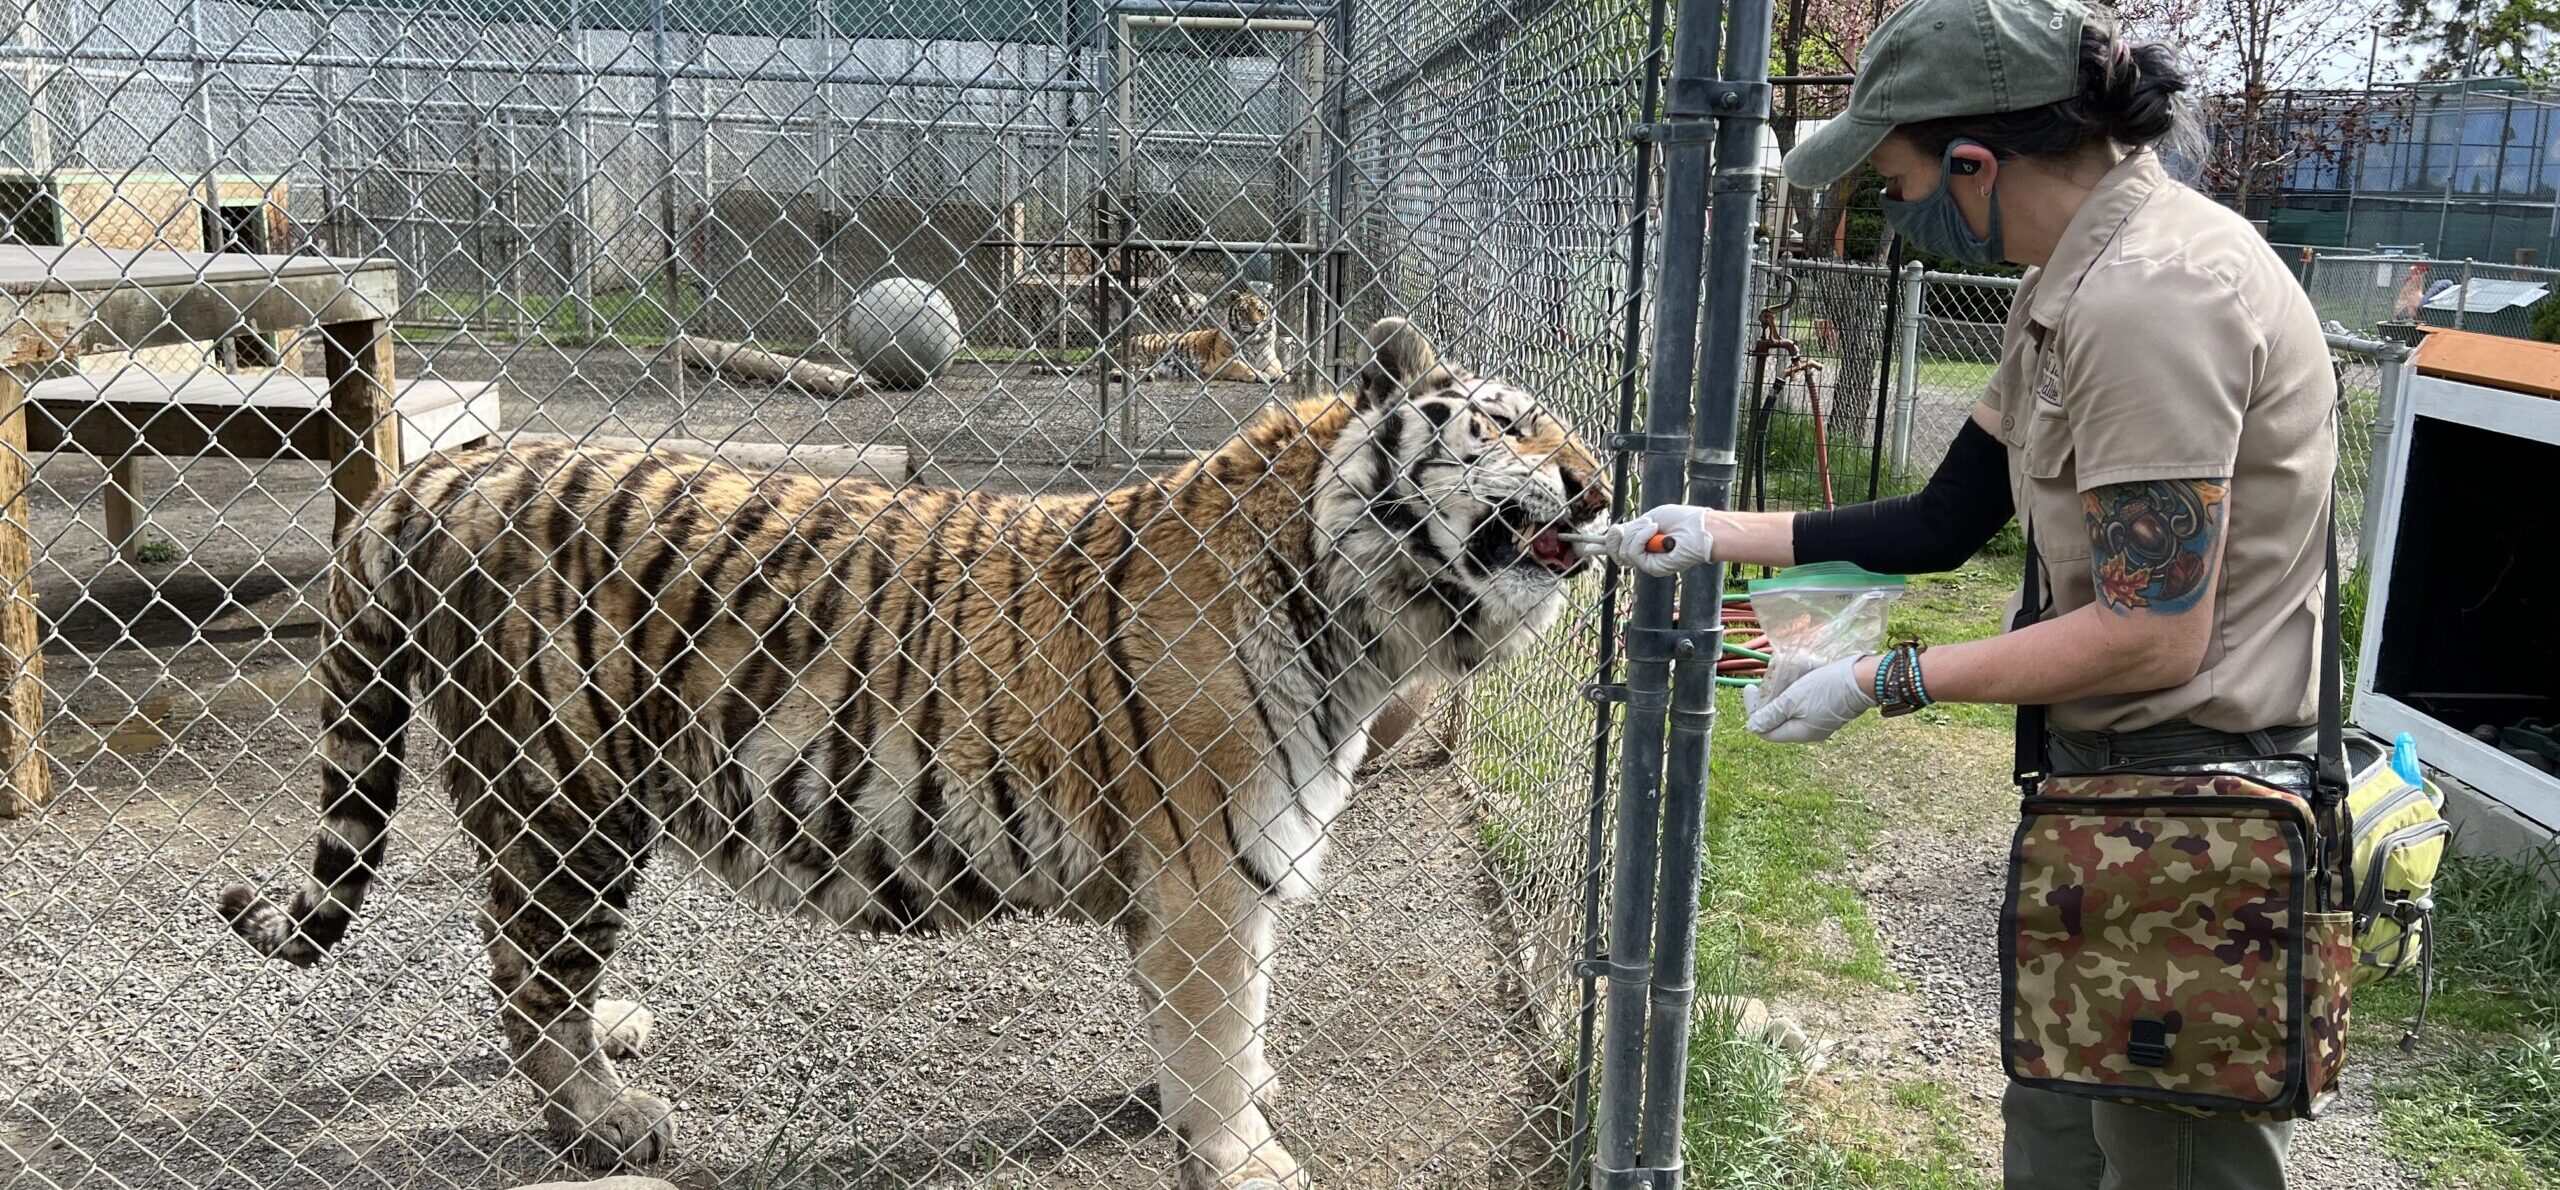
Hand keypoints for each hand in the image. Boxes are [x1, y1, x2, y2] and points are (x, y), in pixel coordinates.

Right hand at [1602, 505, 1714, 576]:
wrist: (1699, 528)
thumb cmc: (1682, 520)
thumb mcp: (1650, 519)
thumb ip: (1631, 528)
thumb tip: (1615, 533)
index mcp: (1643, 543)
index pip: (1618, 547)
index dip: (1602, 545)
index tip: (1587, 546)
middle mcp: (1643, 556)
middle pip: (1614, 552)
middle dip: (1615, 536)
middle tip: (1625, 526)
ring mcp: (1647, 563)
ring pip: (1622, 551)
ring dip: (1635, 533)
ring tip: (1653, 526)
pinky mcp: (1651, 567)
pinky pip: (1633, 552)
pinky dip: (1641, 537)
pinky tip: (1654, 531)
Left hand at [1742, 655, 1878, 743]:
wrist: (1863, 678)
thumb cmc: (1826, 688)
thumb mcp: (1792, 699)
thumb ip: (1771, 714)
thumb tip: (1752, 727)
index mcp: (1799, 734)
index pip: (1765, 730)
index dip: (1753, 711)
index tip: (1750, 688)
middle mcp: (1809, 732)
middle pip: (1777, 721)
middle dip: (1767, 702)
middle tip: (1764, 682)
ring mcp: (1820, 722)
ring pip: (1791, 711)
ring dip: (1781, 695)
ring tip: (1779, 677)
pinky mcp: (1828, 710)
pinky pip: (1804, 705)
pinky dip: (1796, 693)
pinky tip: (1796, 679)